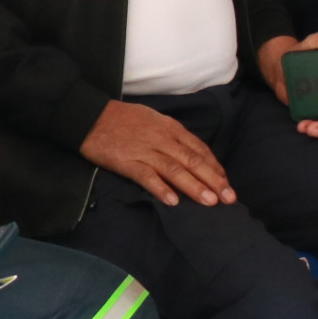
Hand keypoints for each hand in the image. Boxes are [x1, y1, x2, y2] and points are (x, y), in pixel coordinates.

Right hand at [80, 98, 234, 205]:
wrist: (88, 115)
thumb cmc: (122, 118)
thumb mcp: (152, 119)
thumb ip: (171, 135)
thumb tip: (191, 154)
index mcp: (169, 127)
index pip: (199, 149)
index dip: (215, 168)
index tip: (226, 184)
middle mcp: (161, 138)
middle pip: (192, 160)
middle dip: (213, 180)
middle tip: (229, 199)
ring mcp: (144, 150)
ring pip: (174, 169)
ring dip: (193, 186)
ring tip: (209, 202)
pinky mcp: (126, 161)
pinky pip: (146, 176)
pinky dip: (160, 188)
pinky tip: (172, 201)